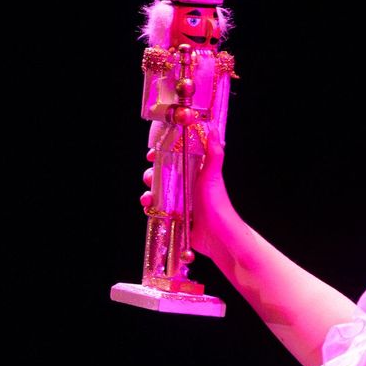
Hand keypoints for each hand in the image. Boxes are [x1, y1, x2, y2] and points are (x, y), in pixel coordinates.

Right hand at [141, 123, 228, 253]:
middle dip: (151, 175)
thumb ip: (214, 153)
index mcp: (193, 172)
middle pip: (162, 175)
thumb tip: (213, 130)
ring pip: (158, 192)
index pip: (174, 158)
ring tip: (148, 197)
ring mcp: (179, 201)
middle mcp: (185, 185)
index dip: (161, 155)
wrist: (217, 235)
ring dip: (148, 192)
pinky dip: (151, 207)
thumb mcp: (212, 175)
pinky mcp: (175, 216)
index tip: (152, 154)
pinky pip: (158, 209)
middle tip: (150, 177)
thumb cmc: (217, 204)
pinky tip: (149, 207)